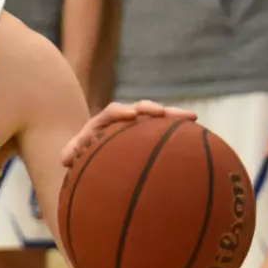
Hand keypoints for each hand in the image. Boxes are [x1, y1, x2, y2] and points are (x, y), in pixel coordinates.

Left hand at [60, 100, 200, 166]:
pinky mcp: (151, 135)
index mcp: (105, 122)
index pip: (113, 111)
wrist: (93, 154)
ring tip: (192, 117)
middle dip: (153, 108)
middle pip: (140, 109)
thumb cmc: (83, 154)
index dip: (121, 112)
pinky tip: (202, 139)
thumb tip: (65, 158)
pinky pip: (167, 133)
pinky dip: (181, 134)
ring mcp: (140, 127)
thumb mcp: (75, 154)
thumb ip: (71, 152)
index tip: (131, 115)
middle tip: (164, 112)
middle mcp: (124, 120)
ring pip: (158, 118)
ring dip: (174, 116)